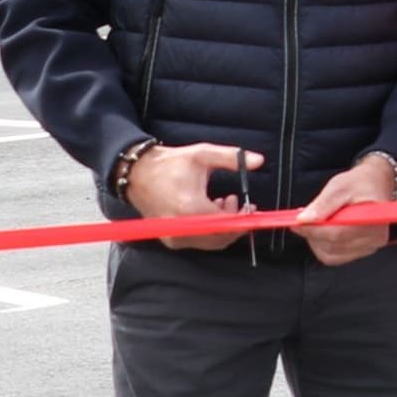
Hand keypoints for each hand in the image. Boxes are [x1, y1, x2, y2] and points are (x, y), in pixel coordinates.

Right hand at [129, 142, 260, 250]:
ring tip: (222, 203)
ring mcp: (173, 236)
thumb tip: (259, 161)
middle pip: (221, 238)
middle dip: (235, 223)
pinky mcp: (169, 240)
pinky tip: (209, 212)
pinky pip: (198, 242)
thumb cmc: (169, 164)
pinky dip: (210, 231)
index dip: (244, 219)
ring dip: (224, 227)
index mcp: (190, 206)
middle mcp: (180, 226)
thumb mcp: (202, 154)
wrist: (137, 174)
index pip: (227, 224)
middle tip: (237, 203)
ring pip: (211, 242)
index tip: (251, 208)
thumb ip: (232, 158)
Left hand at [292, 153, 396, 266]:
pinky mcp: (361, 251)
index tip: (297, 222)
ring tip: (316, 223)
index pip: (338, 233)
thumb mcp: (340, 185)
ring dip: (317, 241)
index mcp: (373, 219)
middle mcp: (375, 237)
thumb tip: (304, 219)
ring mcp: (369, 247)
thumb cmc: (362, 183)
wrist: (376, 184)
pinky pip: (334, 257)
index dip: (314, 229)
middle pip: (333, 246)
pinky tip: (323, 231)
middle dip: (313, 234)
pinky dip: (323, 246)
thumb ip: (323, 203)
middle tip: (304, 220)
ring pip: (331, 254)